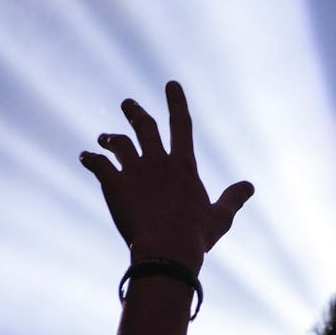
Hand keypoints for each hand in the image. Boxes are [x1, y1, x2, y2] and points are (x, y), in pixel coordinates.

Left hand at [80, 80, 253, 271]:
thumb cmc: (195, 237)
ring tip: (102, 137)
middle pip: (145, 127)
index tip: (171, 84)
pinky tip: (85, 157)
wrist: (166, 250)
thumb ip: (233, 198)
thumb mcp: (221, 217)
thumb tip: (250, 186)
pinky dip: (90, 158)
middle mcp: (158, 162)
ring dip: (110, 137)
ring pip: (119, 144)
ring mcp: (134, 171)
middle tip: (127, 104)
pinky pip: (98, 164)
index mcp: (184, 166)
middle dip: (135, 112)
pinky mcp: (114, 185)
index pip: (182, 125)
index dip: (176, 102)